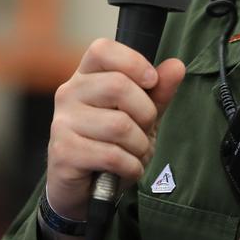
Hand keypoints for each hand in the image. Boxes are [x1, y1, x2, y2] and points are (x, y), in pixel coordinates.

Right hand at [46, 38, 185, 222]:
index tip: (151, 82)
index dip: (133, 62)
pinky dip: (131, 167)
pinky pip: (111, 155)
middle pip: (118, 86)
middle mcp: (69, 93)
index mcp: (85, 76)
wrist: (85, 190)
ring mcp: (62, 122)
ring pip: (119, 125)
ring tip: (134, 154)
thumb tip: (177, 66)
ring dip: (139, 146)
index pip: (102, 49)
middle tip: (144, 131)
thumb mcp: (140, 115)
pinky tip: (127, 169)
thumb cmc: (112, 144)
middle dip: (146, 114)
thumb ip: (158, 92)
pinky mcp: (63, 152)